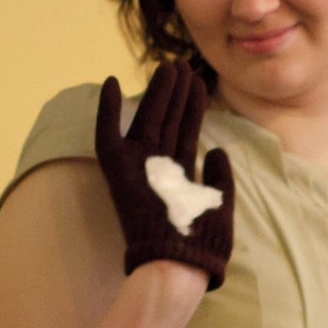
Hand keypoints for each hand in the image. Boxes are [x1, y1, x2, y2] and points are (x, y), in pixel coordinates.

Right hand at [95, 61, 234, 289]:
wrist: (177, 264)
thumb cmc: (201, 245)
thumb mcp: (219, 208)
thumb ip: (219, 179)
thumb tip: (217, 152)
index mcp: (180, 175)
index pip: (185, 131)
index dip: (193, 106)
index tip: (201, 82)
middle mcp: (158, 168)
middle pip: (167, 119)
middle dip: (176, 91)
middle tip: (182, 63)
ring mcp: (137, 168)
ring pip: (147, 119)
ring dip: (156, 91)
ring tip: (168, 65)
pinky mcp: (117, 172)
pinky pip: (108, 135)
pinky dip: (107, 110)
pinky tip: (113, 83)